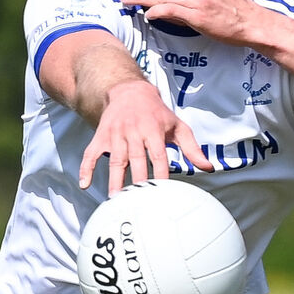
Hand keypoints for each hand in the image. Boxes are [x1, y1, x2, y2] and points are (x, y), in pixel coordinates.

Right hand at [79, 79, 210, 193]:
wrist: (130, 92)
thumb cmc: (158, 114)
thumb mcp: (177, 126)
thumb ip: (192, 149)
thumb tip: (208, 167)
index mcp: (153, 130)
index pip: (158, 156)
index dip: (161, 173)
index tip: (164, 192)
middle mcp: (133, 132)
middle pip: (136, 160)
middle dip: (138, 180)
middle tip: (139, 202)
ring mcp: (115, 135)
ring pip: (115, 160)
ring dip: (115, 180)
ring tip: (116, 199)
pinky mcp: (101, 136)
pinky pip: (91, 153)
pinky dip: (86, 168)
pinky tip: (85, 184)